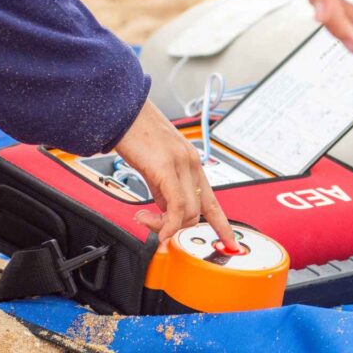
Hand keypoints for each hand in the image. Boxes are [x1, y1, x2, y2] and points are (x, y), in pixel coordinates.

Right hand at [115, 100, 238, 248]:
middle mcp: (191, 164)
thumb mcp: (154, 165)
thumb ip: (163, 188)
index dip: (222, 225)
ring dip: (166, 226)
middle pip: (199, 212)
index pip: (213, 202)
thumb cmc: (135, 133)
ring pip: (188, 212)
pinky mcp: (165, 167)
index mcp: (192, 163)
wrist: (123, 110)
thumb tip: (164, 211)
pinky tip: (159, 230)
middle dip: (179, 228)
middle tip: (157, 229)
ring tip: (145, 219)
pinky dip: (168, 224)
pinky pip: (175, 205)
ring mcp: (181, 164)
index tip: (230, 242)